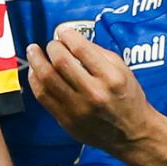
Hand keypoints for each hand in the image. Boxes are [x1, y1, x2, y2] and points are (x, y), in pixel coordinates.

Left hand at [27, 27, 155, 152]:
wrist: (132, 134)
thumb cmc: (128, 98)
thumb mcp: (123, 70)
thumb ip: (98, 53)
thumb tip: (70, 39)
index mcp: (111, 78)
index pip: (81, 49)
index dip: (67, 35)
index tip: (62, 31)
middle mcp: (94, 93)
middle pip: (61, 62)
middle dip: (52, 47)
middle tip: (51, 44)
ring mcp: (78, 109)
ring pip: (48, 79)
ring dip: (36, 61)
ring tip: (34, 52)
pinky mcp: (67, 121)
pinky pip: (43, 97)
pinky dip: (35, 81)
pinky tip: (35, 72)